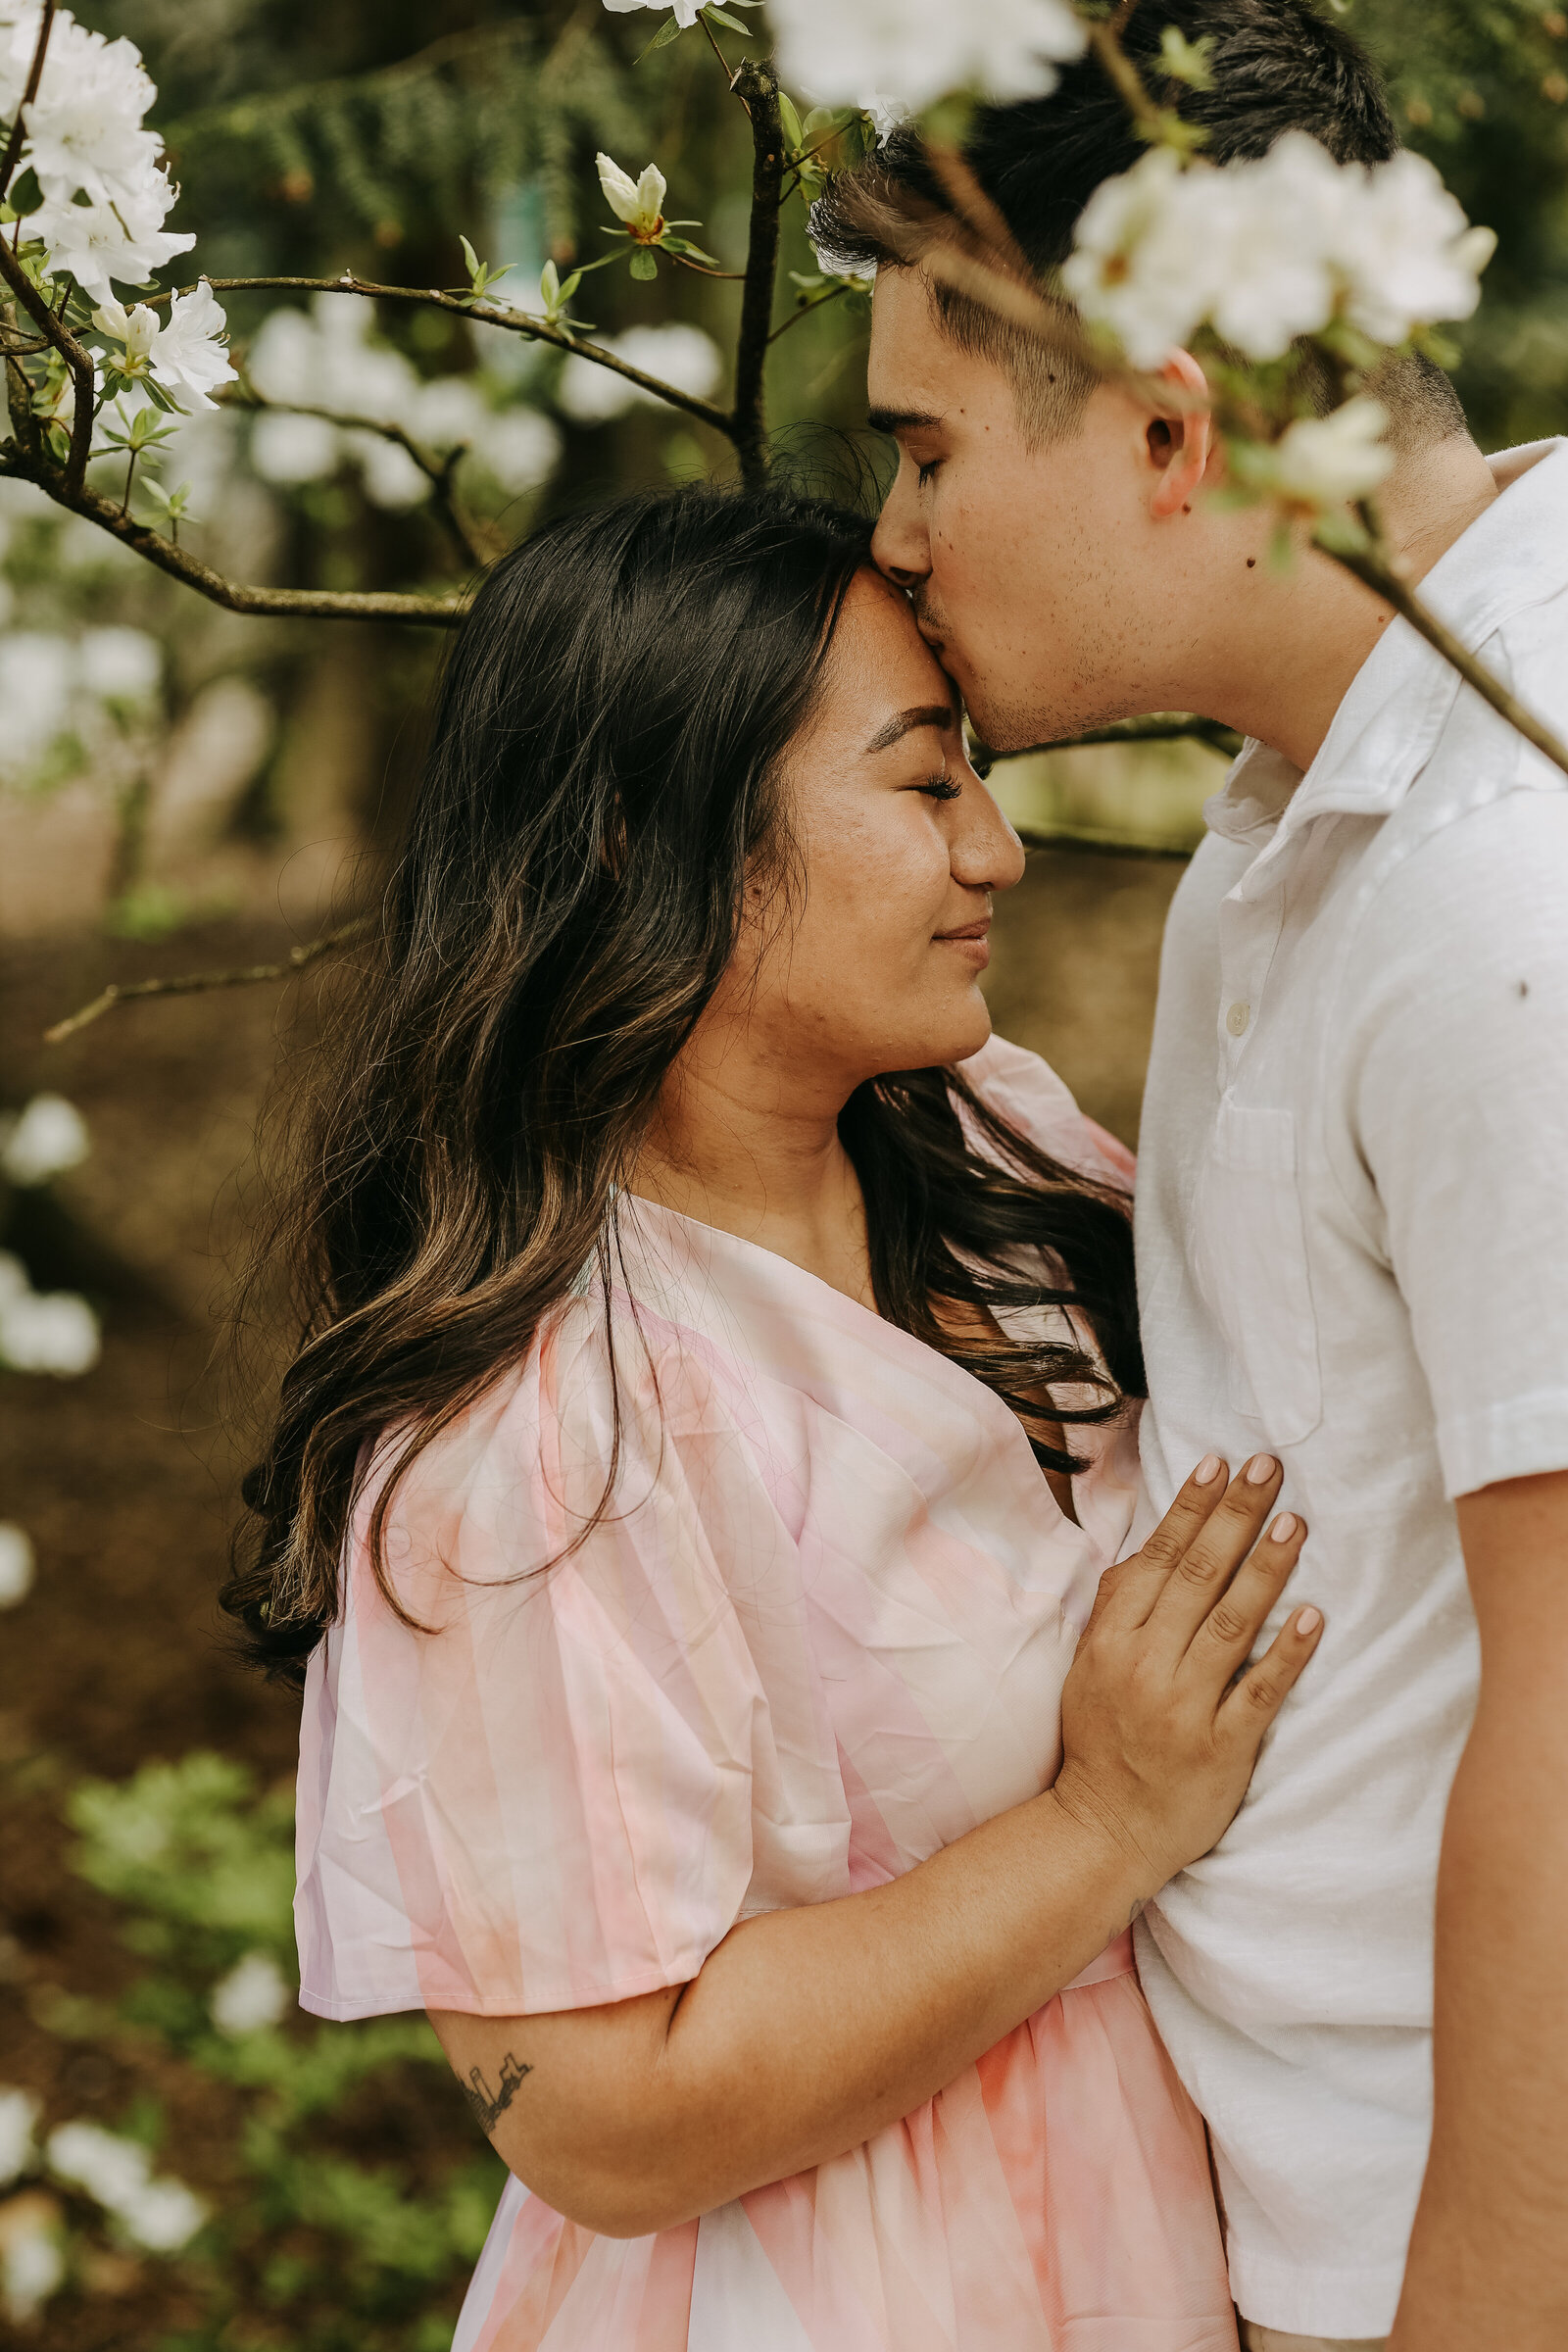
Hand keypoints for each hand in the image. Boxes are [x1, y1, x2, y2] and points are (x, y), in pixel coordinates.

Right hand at [1054, 1456, 1320, 1898]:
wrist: (1104, 1830)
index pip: (1155, 1559)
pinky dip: (1286, 1654)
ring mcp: (1183, 1708)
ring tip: (1296, 1524)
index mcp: (1111, 1642)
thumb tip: (1147, 1548)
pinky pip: (1259, 1693)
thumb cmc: (1101, 1741)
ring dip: (1265, 1569)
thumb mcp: (1088, 1669)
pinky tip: (1313, 1617)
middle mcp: (1144, 1667)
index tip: (1221, 1463)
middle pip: (1196, 1577)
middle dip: (1236, 1517)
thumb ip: (1117, 1610)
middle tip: (1270, 1469)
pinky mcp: (1220, 1749)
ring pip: (1230, 1625)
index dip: (1190, 1508)